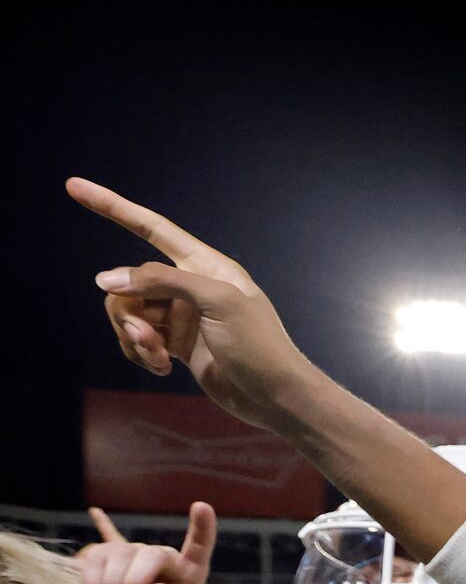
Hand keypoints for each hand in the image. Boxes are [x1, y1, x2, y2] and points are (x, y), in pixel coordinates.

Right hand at [68, 180, 318, 429]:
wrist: (275, 398)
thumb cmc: (258, 346)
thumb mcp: (216, 303)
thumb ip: (161, 282)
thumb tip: (107, 280)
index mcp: (204, 263)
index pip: (150, 227)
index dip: (112, 206)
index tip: (73, 186)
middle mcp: (189, 284)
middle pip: (127, 282)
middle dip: (127, 312)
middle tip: (146, 338)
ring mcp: (180, 315)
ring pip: (128, 312)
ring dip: (133, 337)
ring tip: (156, 358)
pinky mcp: (174, 343)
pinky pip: (136, 338)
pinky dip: (140, 353)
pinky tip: (161, 369)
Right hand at [78, 504, 215, 583]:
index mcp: (189, 571)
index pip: (199, 546)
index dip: (202, 527)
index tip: (202, 507)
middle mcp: (163, 555)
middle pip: (150, 554)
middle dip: (135, 580)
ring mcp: (133, 551)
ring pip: (118, 556)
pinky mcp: (106, 552)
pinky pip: (94, 560)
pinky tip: (96, 530)